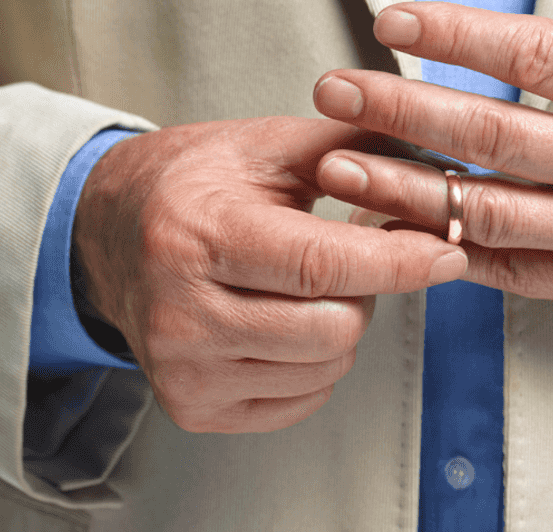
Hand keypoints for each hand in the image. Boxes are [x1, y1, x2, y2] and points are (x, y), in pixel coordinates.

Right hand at [73, 117, 467, 432]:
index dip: (398, 262)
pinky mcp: (194, 408)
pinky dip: (317, 362)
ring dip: (342, 326)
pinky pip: (304, 399)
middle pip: (334, 328)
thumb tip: (432, 165)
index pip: (322, 266)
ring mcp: (184, 371)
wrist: (105, 235)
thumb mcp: (263, 145)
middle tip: (349, 256)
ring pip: (327, 367)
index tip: (447, 253)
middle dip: (367, 290)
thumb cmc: (190, 185)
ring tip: (306, 286)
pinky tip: (287, 321)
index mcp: (198, 236)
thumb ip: (348, 149)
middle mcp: (182, 314)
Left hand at [311, 0, 552, 319]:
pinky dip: (462, 254)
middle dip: (402, 110)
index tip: (397, 18)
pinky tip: (414, 234)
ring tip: (343, 165)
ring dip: (409, 189)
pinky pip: (524, 272)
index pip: (537, 54)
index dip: (457, 33)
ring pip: (492, 210)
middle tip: (336, 91)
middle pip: (492, 134)